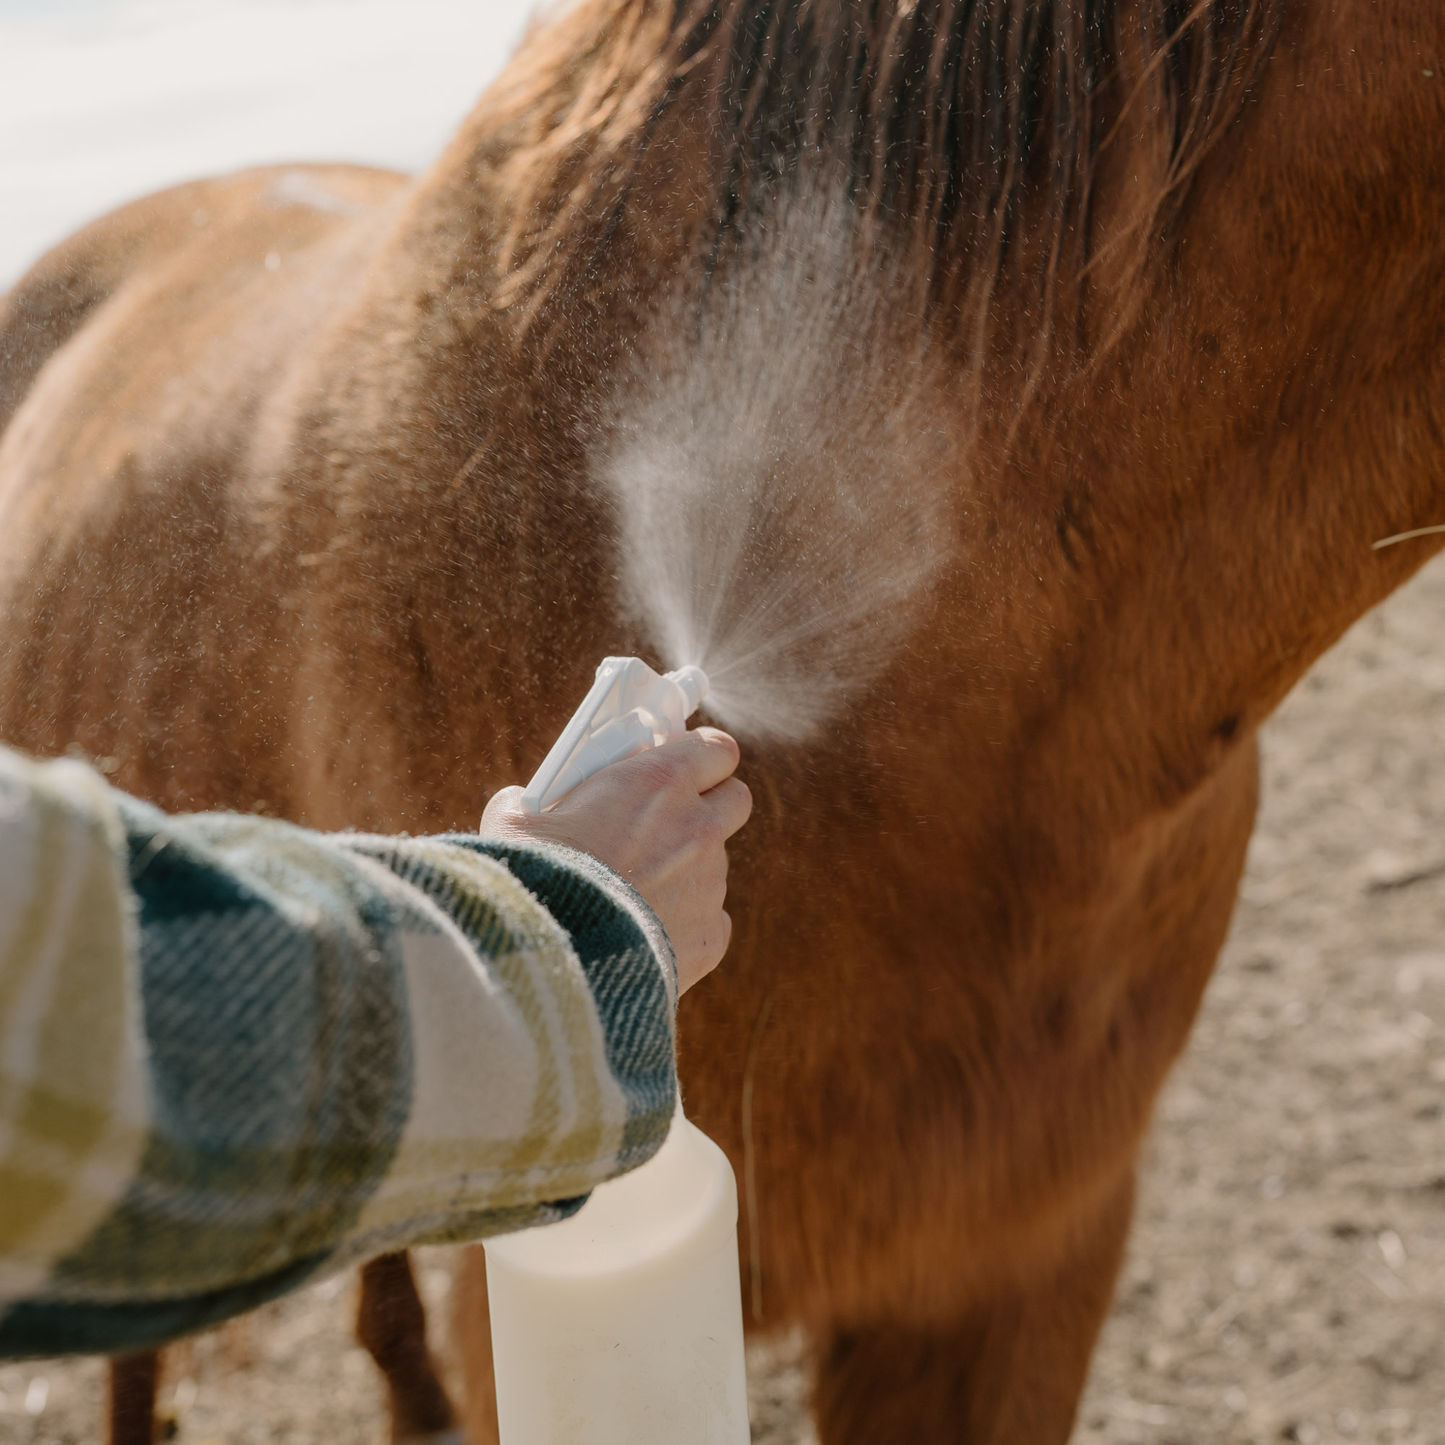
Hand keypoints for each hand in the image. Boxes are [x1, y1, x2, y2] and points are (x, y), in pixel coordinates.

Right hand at [480, 728, 751, 992]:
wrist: (551, 956)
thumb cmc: (533, 877)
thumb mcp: (516, 821)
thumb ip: (532, 801)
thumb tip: (523, 804)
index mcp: (660, 782)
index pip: (717, 748)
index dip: (702, 757)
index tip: (681, 766)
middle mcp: (697, 827)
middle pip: (736, 799)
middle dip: (711, 805)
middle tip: (669, 821)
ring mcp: (711, 883)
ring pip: (714, 866)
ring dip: (686, 870)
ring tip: (632, 893)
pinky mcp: (711, 936)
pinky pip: (710, 921)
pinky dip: (683, 926)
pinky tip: (641, 935)